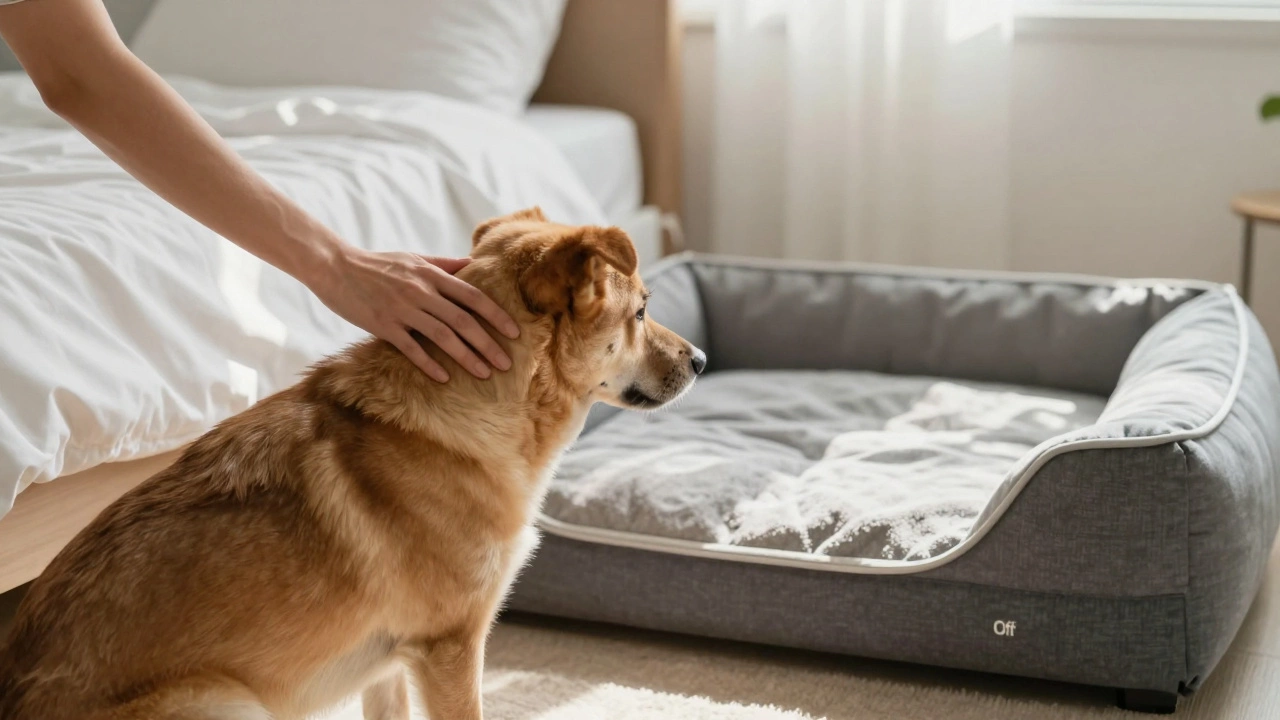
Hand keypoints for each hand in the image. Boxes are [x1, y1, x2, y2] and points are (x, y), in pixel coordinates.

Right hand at [308, 246, 519, 381]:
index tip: (514, 332)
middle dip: (487, 343)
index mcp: (431, 275)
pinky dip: (429, 363)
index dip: (495, 315)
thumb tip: (471, 264)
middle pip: (463, 320)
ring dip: (466, 357)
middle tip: (506, 364)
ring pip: (442, 336)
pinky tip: (444, 378)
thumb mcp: (413, 257)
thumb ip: (443, 264)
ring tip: (484, 374)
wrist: (335, 266)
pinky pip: (411, 348)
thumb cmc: (377, 263)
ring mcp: (402, 309)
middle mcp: (421, 292)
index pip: (472, 296)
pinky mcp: (383, 325)